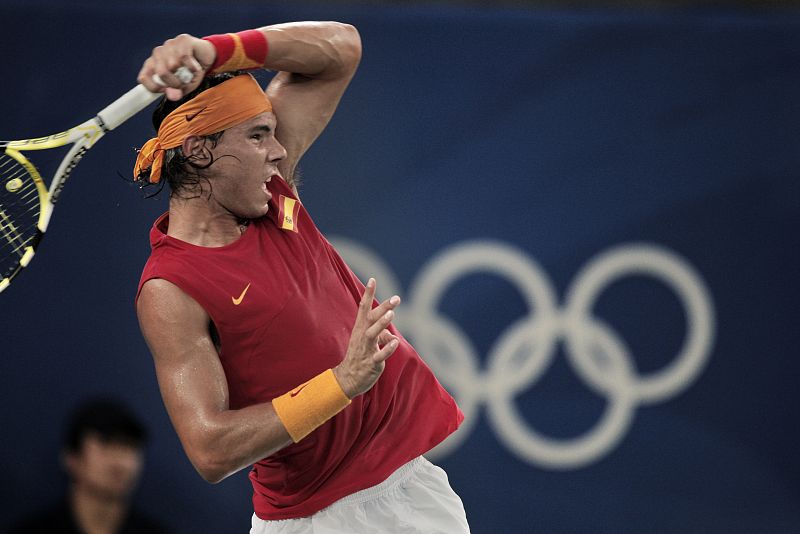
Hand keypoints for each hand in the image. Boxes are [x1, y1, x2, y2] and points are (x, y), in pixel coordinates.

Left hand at [137, 34, 216, 100]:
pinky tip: (196, 68)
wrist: (207, 57)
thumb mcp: (184, 86)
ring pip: (173, 65)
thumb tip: (173, 96)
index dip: (154, 88)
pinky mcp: (182, 39)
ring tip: (191, 74)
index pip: (143, 77)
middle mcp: (158, 53)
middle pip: (161, 73)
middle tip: (183, 84)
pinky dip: (193, 67)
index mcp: (153, 64)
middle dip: (174, 83)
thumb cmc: (192, 72)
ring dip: (186, 75)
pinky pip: (184, 58)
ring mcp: (169, 45)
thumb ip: (176, 91)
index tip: (166, 91)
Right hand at [333, 278, 400, 398]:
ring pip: (372, 334)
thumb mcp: (368, 343)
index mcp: (360, 329)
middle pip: (371, 319)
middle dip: (383, 308)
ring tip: (391, 314)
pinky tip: (395, 341)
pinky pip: (379, 355)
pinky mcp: (371, 363)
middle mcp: (362, 336)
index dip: (368, 294)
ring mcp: (366, 350)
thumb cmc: (359, 357)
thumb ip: (381, 335)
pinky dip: (387, 348)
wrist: (347, 379)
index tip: (373, 280)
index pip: (363, 308)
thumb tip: (391, 334)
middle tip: (396, 298)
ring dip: (381, 324)